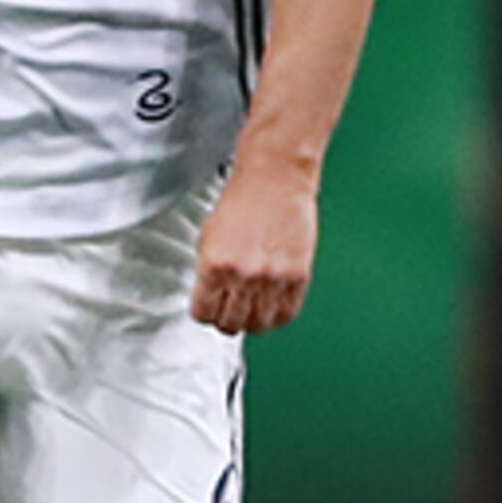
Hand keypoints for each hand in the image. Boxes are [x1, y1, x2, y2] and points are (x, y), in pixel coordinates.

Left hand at [192, 163, 318, 331]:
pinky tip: (273, 309)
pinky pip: (287, 314)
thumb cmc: (244, 200)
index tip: (210, 311)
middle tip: (231, 314)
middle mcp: (243, 276)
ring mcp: (272, 278)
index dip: (206, 314)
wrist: (275, 178)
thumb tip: (213, 298)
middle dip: (228, 321)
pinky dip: (278, 317)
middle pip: (232, 323)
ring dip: (254, 322)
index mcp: (214, 265)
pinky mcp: (297, 276)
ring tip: (253, 313)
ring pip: (260, 324)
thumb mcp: (209, 237)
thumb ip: (209, 272)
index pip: (204, 314)